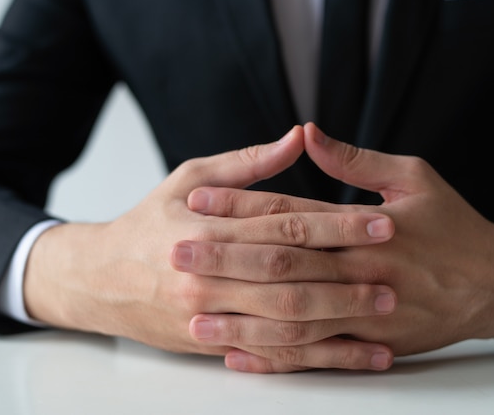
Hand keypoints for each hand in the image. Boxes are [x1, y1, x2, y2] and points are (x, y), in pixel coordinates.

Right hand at [23, 126, 391, 360]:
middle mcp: (210, 274)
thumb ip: (246, 164)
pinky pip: (270, 355)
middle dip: (346, 277)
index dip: (337, 225)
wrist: (99, 279)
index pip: (286, 224)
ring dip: (337, 321)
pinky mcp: (212, 343)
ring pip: (284, 322)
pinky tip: (349, 355)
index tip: (380, 223)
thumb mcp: (188, 179)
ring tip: (381, 317)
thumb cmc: (148, 223)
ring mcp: (210, 314)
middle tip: (394, 277)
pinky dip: (313, 358)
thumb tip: (299, 136)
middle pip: (290, 276)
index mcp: (209, 228)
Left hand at [185, 123, 493, 371]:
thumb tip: (307, 134)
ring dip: (240, 318)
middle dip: (226, 259)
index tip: (199, 201)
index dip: (242, 205)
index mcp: (368, 226)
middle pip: (282, 265)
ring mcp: (366, 312)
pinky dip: (276, 357)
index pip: (292, 213)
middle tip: (176, 254)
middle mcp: (362, 270)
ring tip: (194, 314)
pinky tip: (239, 355)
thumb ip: (357, 160)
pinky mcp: (372, 343)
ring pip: (293, 319)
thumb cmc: (454, 225)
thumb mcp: (415, 178)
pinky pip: (317, 354)